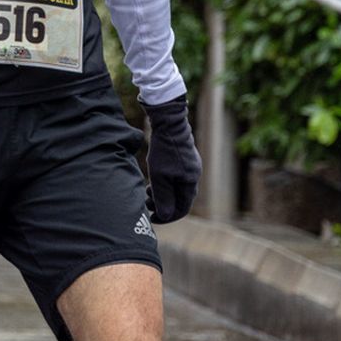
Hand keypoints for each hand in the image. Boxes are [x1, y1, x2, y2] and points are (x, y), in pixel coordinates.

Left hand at [144, 95, 200, 222]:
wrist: (169, 122)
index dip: (167, 217)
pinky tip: (154, 178)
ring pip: (177, 187)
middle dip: (163, 204)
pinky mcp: (185, 158)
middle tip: (146, 202)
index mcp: (190, 183)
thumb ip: (163, 198)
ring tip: (147, 190)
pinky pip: (177, 177)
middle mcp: (194, 175)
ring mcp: (191, 166)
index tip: (152, 218)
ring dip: (163, 193)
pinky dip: (165, 183)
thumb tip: (165, 216)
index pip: (182, 209)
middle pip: (180, 199)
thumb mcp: (159, 177)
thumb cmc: (164, 151)